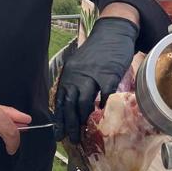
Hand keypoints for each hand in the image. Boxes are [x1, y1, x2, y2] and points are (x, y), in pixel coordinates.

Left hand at [54, 16, 137, 142]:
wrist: (112, 31)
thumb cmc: (98, 50)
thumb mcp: (81, 64)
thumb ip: (76, 81)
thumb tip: (73, 104)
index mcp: (69, 73)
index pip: (61, 100)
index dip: (59, 118)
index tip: (58, 134)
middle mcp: (78, 75)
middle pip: (70, 104)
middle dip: (69, 124)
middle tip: (71, 139)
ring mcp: (93, 74)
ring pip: (84, 101)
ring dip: (83, 119)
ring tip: (84, 133)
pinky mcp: (109, 73)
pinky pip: (105, 93)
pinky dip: (103, 105)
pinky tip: (102, 114)